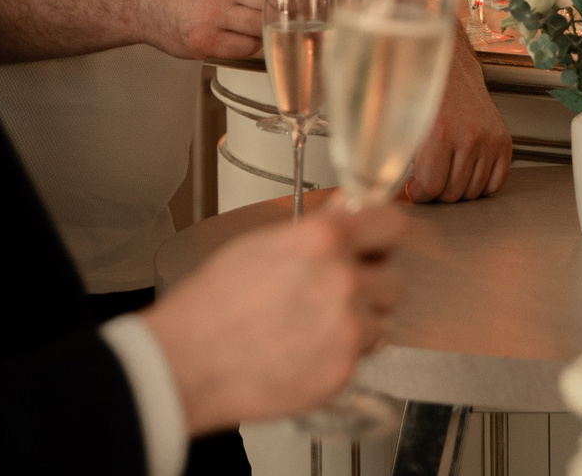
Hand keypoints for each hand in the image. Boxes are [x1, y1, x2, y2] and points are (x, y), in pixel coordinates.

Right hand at [136, 0, 289, 60]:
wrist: (138, 0)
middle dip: (299, 4)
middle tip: (316, 8)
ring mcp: (211, 15)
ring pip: (264, 24)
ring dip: (279, 26)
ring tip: (291, 24)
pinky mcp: (204, 42)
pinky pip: (247, 47)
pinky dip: (257, 43)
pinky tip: (257, 37)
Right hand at [139, 200, 408, 433]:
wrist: (188, 363)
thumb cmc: (212, 304)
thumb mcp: (261, 244)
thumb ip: (317, 228)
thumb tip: (348, 210)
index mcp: (325, 239)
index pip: (392, 224)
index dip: (383, 236)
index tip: (377, 245)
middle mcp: (344, 280)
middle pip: (394, 281)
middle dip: (370, 288)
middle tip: (335, 296)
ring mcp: (348, 328)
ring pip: (381, 323)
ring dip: (358, 325)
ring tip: (313, 329)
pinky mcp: (343, 370)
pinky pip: (360, 358)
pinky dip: (340, 358)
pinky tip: (304, 353)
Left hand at [402, 41, 511, 202]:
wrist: (452, 69)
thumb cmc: (423, 94)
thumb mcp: (400, 121)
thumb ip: (392, 155)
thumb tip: (376, 185)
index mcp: (440, 132)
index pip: (431, 188)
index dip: (419, 193)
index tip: (414, 187)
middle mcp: (469, 136)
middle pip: (453, 193)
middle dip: (436, 192)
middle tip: (429, 179)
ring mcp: (490, 140)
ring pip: (473, 192)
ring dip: (457, 188)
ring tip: (445, 172)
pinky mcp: (504, 141)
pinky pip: (495, 183)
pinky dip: (481, 185)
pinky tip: (465, 172)